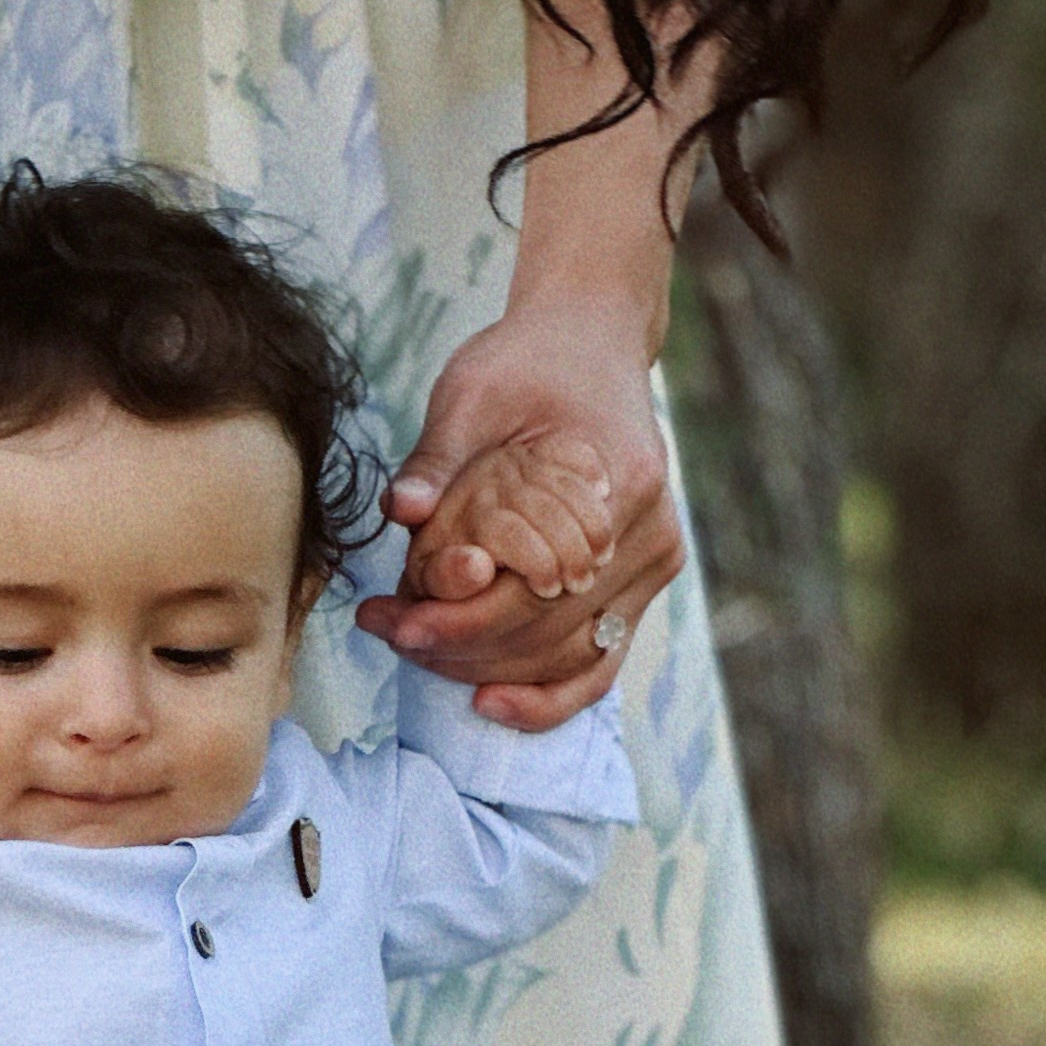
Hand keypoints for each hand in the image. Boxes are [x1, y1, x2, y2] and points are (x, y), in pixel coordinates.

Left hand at [357, 297, 686, 731]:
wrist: (588, 342)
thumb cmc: (526, 364)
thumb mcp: (473, 393)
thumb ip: (438, 458)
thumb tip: (399, 511)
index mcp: (620, 483)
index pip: (531, 591)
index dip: (457, 620)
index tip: (392, 624)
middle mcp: (650, 534)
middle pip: (547, 635)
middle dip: (460, 650)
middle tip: (390, 636)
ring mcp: (655, 564)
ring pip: (567, 660)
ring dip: (487, 670)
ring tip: (415, 649)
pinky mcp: (644, 584)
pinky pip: (598, 663)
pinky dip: (546, 695)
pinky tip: (488, 703)